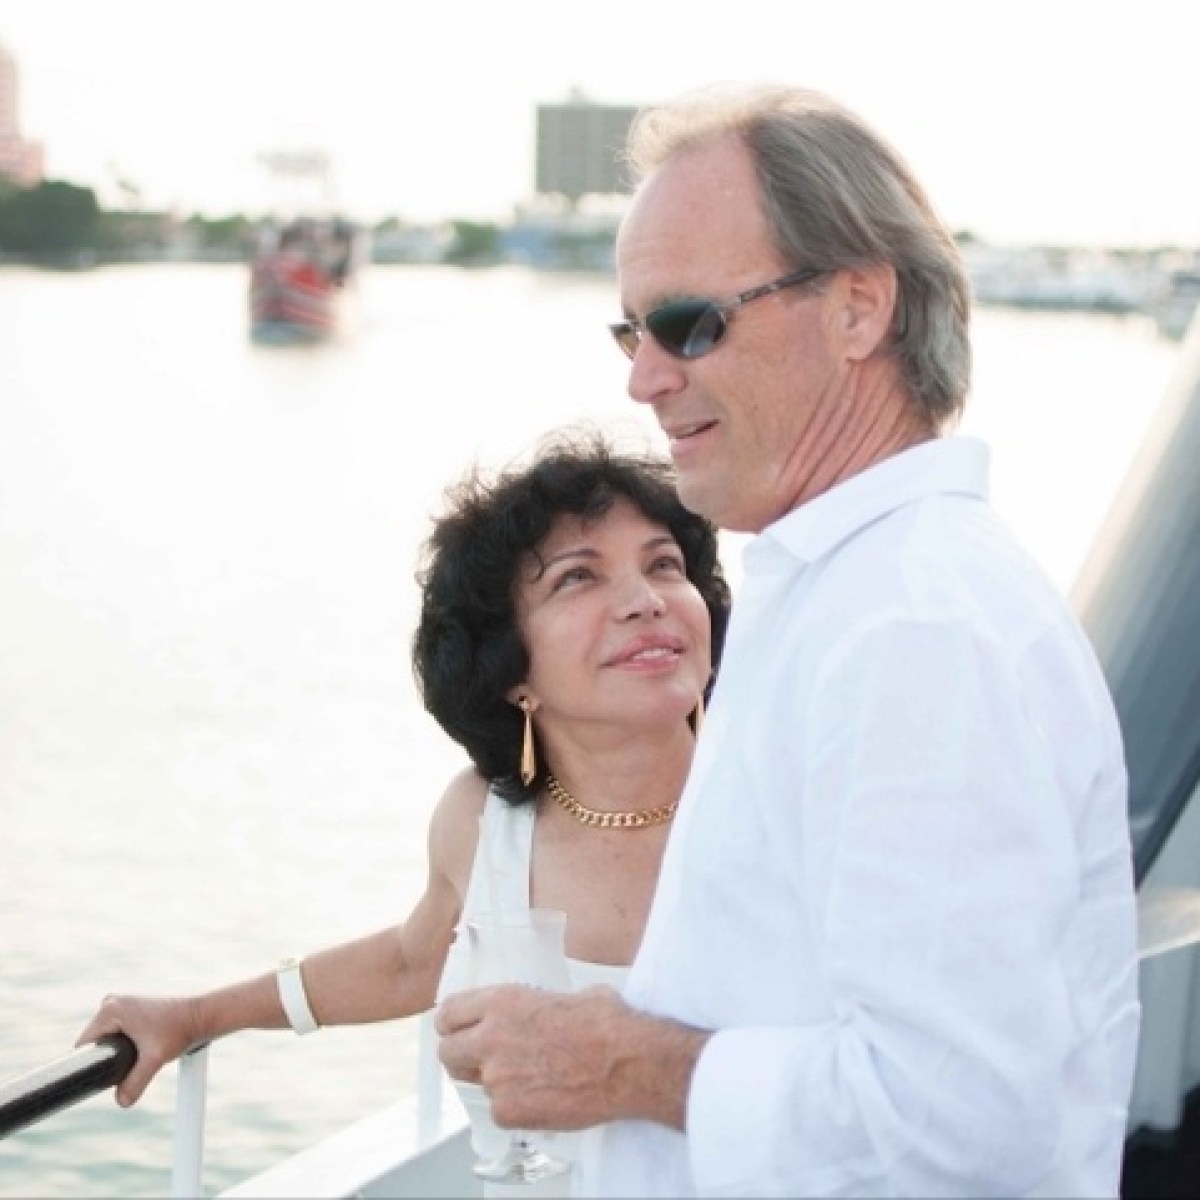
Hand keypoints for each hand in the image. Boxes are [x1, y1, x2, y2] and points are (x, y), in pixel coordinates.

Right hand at [75, 994, 202, 1106]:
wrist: (200, 1016)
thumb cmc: (179, 1031)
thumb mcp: (155, 1059)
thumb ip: (135, 1082)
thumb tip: (121, 1102)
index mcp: (110, 1009)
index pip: (84, 1045)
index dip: (89, 1064)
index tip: (100, 1077)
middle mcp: (111, 1002)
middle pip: (94, 1042)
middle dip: (104, 1058)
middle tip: (124, 1068)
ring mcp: (120, 1003)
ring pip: (104, 1038)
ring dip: (113, 1052)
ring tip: (133, 1058)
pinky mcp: (129, 1008)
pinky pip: (114, 1031)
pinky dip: (121, 1043)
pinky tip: (135, 1050)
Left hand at [436, 983, 630, 1130]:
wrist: (627, 1062)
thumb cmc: (606, 1025)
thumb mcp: (567, 994)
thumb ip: (537, 1004)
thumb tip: (542, 1010)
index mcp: (502, 1002)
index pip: (449, 1013)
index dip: (455, 1024)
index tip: (460, 1029)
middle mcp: (490, 1037)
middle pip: (447, 1051)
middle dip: (462, 1056)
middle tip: (482, 1059)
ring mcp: (496, 1077)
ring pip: (476, 1083)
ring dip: (495, 1081)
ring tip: (529, 1078)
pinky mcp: (508, 1111)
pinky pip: (499, 1110)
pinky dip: (515, 1107)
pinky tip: (542, 1096)